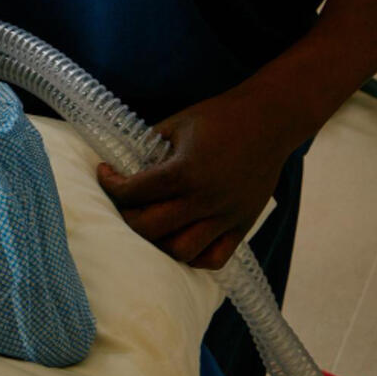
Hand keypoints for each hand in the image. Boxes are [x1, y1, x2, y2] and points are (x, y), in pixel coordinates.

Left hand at [96, 88, 296, 268]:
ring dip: (157, 242)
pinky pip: (214, 258)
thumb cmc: (220, 117)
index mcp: (184, 172)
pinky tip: (179, 239)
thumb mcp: (175, 124)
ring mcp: (225, 216)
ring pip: (180, 250)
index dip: (110, 184)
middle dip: (126, 217)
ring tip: (151, 224)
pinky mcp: (242, 225)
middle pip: (149, 228)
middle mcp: (204, 199)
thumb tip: (122, 165)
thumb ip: (147, 147)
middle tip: (124, 203)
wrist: (270, 120)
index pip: (133, 193)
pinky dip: (193, 257)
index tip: (106, 174)